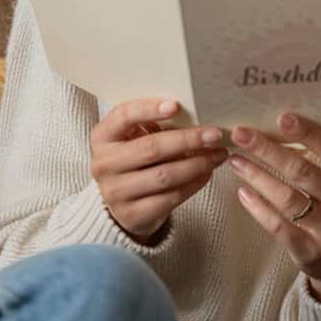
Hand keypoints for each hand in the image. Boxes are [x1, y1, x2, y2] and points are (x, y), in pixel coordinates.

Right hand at [91, 98, 227, 243]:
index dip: (149, 109)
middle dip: (188, 140)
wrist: (124, 202)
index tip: (176, 105)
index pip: (124, 116)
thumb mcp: (136, 137)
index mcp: (103, 136)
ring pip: (164, 175)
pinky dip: (194, 184)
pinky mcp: (132, 215)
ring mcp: (115, 193)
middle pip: (151, 148)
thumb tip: (197, 118)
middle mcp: (103, 164)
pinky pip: (170, 198)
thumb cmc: (136, 159)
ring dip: (197, 163)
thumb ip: (156, 124)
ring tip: (218, 154)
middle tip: (214, 135)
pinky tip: (208, 173)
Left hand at [228, 113, 320, 304]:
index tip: (281, 118)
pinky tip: (243, 191)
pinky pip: (278, 225)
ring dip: (258, 176)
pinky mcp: (309, 251)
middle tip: (242, 134)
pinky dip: (258, 207)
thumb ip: (320, 161)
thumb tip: (278, 128)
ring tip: (236, 161)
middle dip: (268, 150)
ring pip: (287, 198)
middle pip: (303, 172)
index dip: (308, 133)